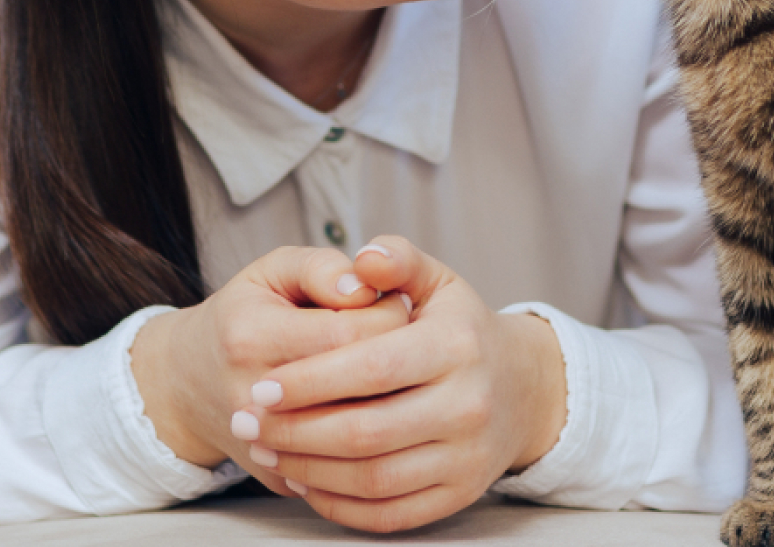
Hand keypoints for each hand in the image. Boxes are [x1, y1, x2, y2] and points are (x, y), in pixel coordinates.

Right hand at [130, 246, 409, 480]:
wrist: (189, 384)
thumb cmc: (244, 315)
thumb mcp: (273, 271)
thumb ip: (321, 268)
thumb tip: (364, 287)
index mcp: (251, 338)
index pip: (350, 333)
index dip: (390, 314)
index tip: (397, 302)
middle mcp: (252, 399)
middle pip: (358, 388)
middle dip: (397, 359)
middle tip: (403, 337)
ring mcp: (264, 448)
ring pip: (359, 439)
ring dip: (390, 403)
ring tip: (388, 371)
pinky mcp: (281, 480)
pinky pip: (345, 471)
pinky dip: (372, 444)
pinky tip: (369, 409)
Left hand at [230, 235, 568, 532]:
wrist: (524, 389)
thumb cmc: (462, 330)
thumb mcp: (438, 281)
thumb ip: (398, 260)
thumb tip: (362, 259)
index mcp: (458, 345)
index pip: (372, 368)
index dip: (311, 381)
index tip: (263, 385)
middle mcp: (470, 405)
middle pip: (366, 431)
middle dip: (296, 431)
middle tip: (249, 421)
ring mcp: (467, 457)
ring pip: (372, 479)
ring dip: (308, 469)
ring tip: (267, 448)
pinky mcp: (459, 495)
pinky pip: (388, 513)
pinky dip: (339, 505)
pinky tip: (304, 480)